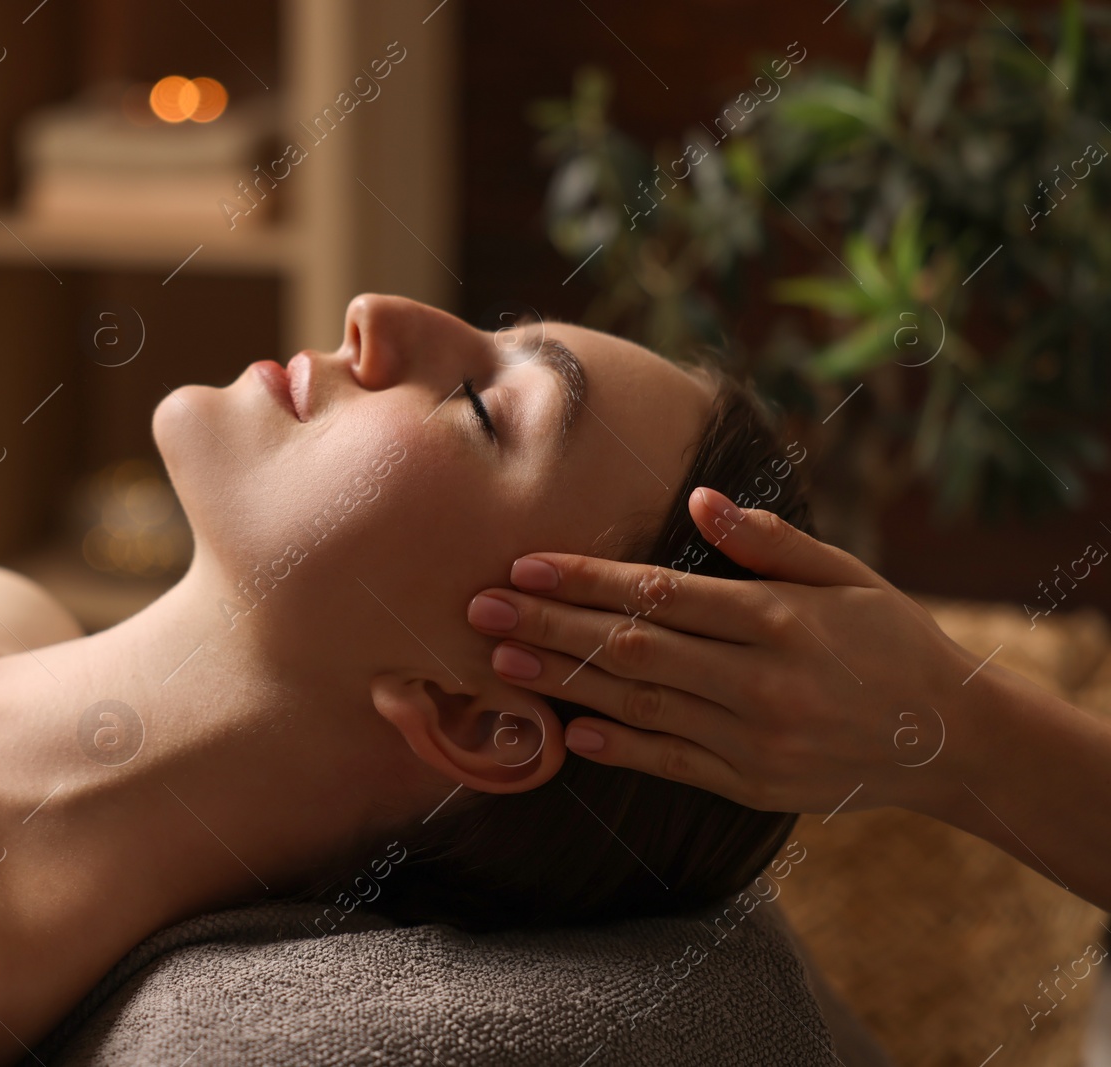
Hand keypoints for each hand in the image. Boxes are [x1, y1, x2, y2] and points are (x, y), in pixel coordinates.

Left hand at [465, 487, 991, 814]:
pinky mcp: (752, 784)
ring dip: (565, 680)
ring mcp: (753, 739)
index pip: (660, 593)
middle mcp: (759, 681)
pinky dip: (617, 746)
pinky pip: (671, 763)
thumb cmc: (891, 639)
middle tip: (480, 606)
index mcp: (778, 618)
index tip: (524, 562)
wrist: (951, 739)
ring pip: (640, 706)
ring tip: (502, 657)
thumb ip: (769, 540)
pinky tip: (567, 729)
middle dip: (551, 624)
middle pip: (634, 648)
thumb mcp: (845, 574)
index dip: (586, 578)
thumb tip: (699, 498)